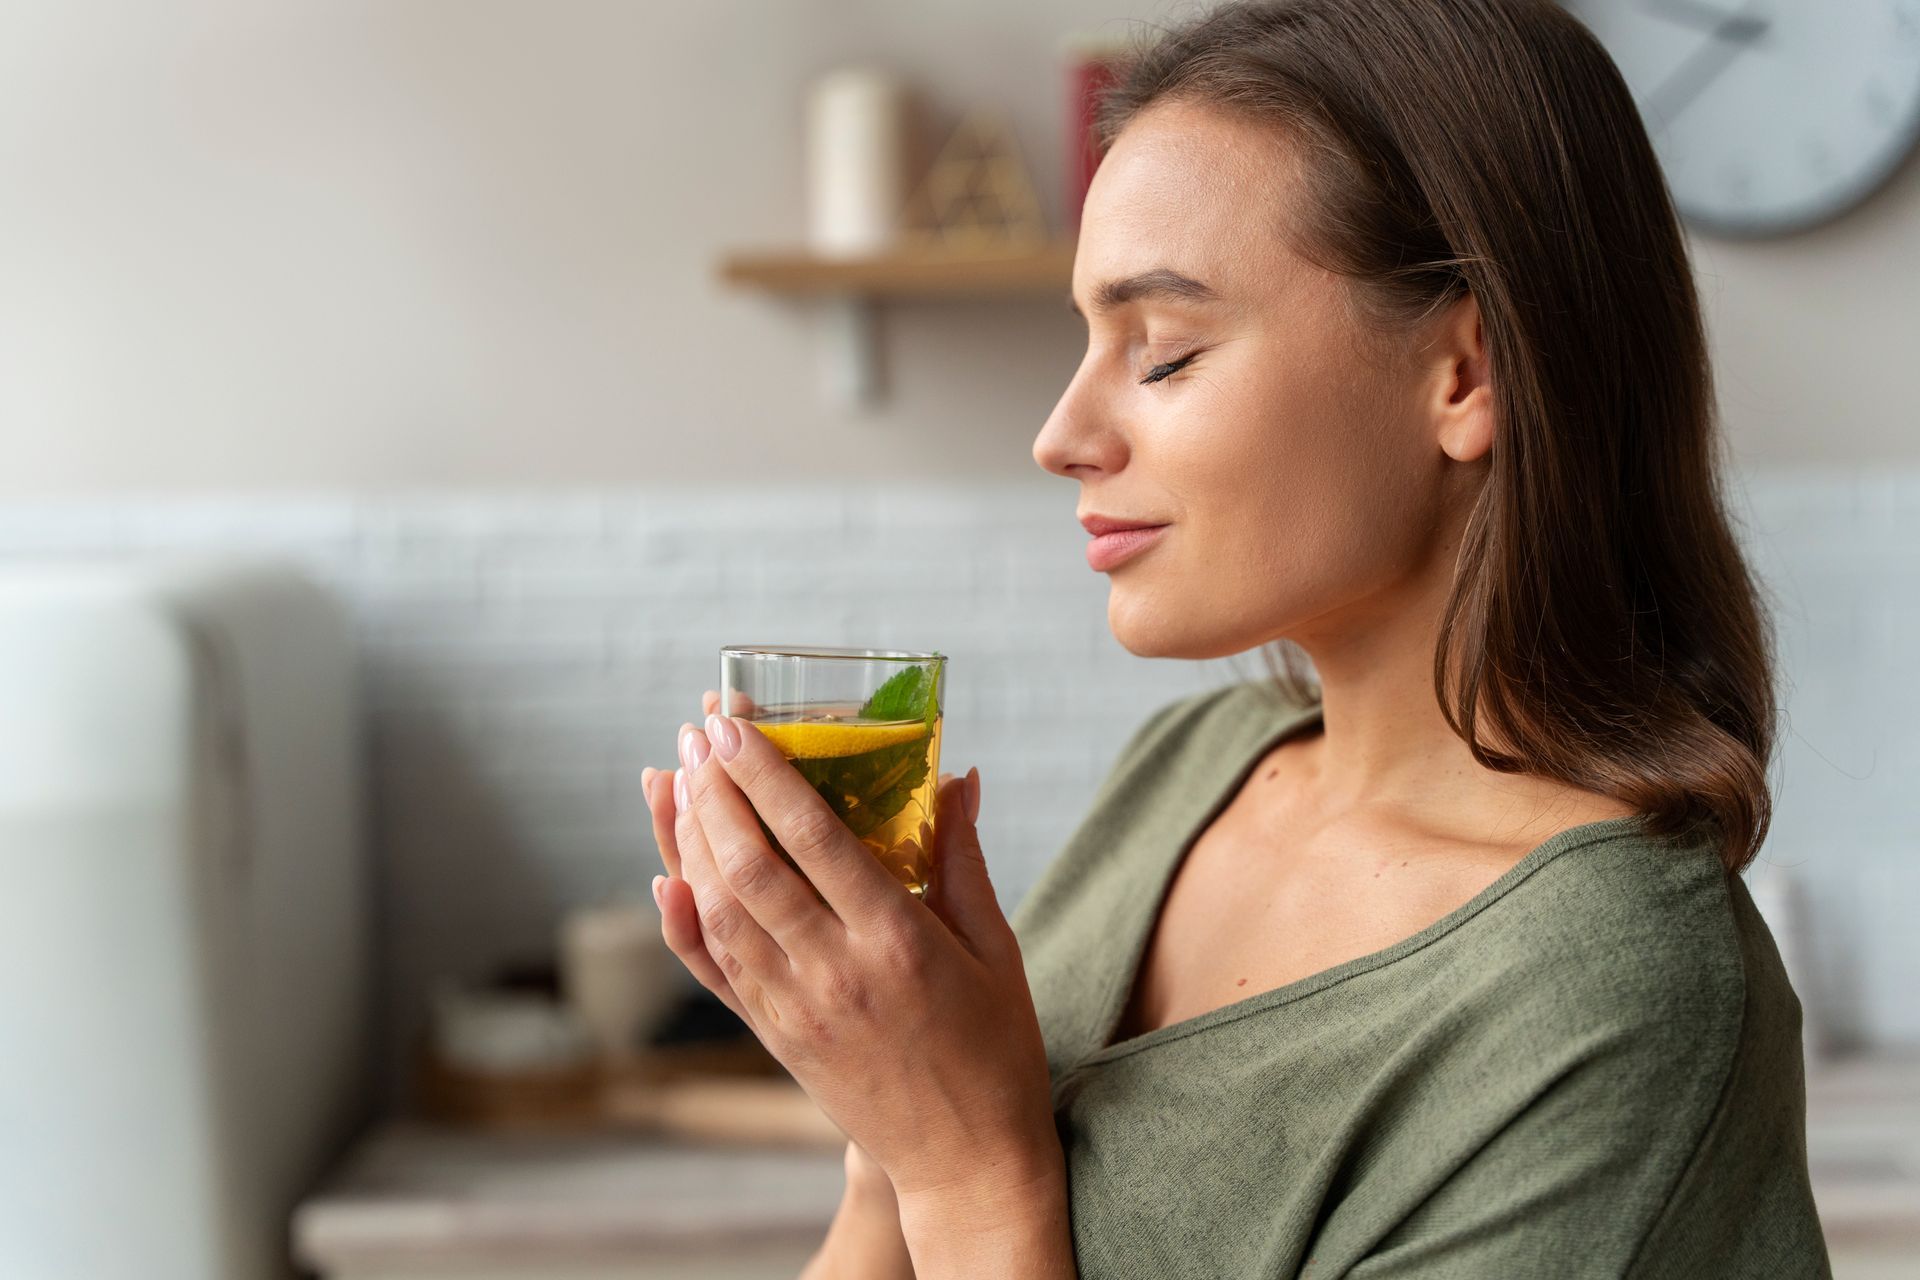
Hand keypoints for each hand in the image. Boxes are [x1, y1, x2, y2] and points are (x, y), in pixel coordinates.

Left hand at [647, 709, 1061, 1201]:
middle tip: (695, 733)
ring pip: (721, 914)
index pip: (815, 840)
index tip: (735, 725)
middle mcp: (837, 973)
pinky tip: (665, 878)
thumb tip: (957, 776)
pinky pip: (714, 973)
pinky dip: (683, 923)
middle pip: (752, 868)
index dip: (767, 776)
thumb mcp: (996, 948)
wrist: (966, 1162)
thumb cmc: (995, 1048)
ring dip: (690, 841)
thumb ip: (964, 858)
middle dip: (715, 792)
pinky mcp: (775, 1038)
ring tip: (676, 780)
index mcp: (899, 941)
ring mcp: (797, 1010)